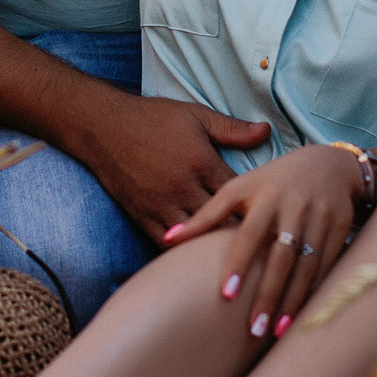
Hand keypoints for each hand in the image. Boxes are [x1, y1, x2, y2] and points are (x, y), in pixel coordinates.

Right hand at [67, 93, 270, 244]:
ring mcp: (160, 205)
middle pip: (222, 221)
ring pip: (196, 238)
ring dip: (213, 247)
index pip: (240, 193)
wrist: (103, 126)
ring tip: (236, 259)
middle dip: (243, 233)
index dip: (258, 206)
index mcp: (201, 161)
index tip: (273, 216)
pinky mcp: (142, 216)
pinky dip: (184, 254)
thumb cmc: (152, 117)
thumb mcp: (196, 115)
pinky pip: (167, 244)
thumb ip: (232, 129)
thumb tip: (267, 132)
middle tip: (263, 245)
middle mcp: (182, 187)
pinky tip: (198, 260)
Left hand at [164, 145, 356, 338]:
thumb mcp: (239, 189)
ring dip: (292, 301)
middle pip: (281, 257)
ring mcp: (321, 219)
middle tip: (253, 330)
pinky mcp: (341, 229)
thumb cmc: (273, 181)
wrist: (330, 164)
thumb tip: (167, 239)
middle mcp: (295, 208)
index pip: (250, 234)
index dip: (238, 264)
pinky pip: (328, 266)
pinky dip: (314, 292)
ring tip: (274, 332)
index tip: (226, 295)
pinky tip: (301, 316)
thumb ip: (206, 215)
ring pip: (307, 266)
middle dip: (268, 294)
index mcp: (266, 197)